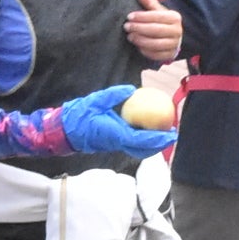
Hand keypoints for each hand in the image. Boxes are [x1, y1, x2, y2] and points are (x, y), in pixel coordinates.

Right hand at [59, 84, 175, 159]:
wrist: (65, 131)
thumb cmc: (79, 114)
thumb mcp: (96, 100)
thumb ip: (114, 95)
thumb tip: (132, 89)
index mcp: (116, 133)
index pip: (142, 138)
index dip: (158, 138)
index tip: (171, 134)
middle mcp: (117, 142)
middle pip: (144, 149)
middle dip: (160, 145)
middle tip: (172, 135)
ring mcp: (115, 145)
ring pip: (139, 149)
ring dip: (152, 145)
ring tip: (163, 135)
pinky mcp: (113, 144)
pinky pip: (132, 146)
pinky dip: (143, 142)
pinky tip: (147, 132)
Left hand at [125, 0, 182, 64]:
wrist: (171, 37)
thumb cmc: (160, 21)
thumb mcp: (156, 9)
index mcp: (174, 17)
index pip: (157, 16)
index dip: (142, 16)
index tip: (129, 16)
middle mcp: (177, 31)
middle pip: (156, 30)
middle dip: (139, 28)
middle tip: (126, 27)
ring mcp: (174, 44)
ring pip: (156, 44)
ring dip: (140, 40)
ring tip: (130, 36)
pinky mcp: (170, 55)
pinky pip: (156, 55)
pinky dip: (146, 51)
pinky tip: (137, 46)